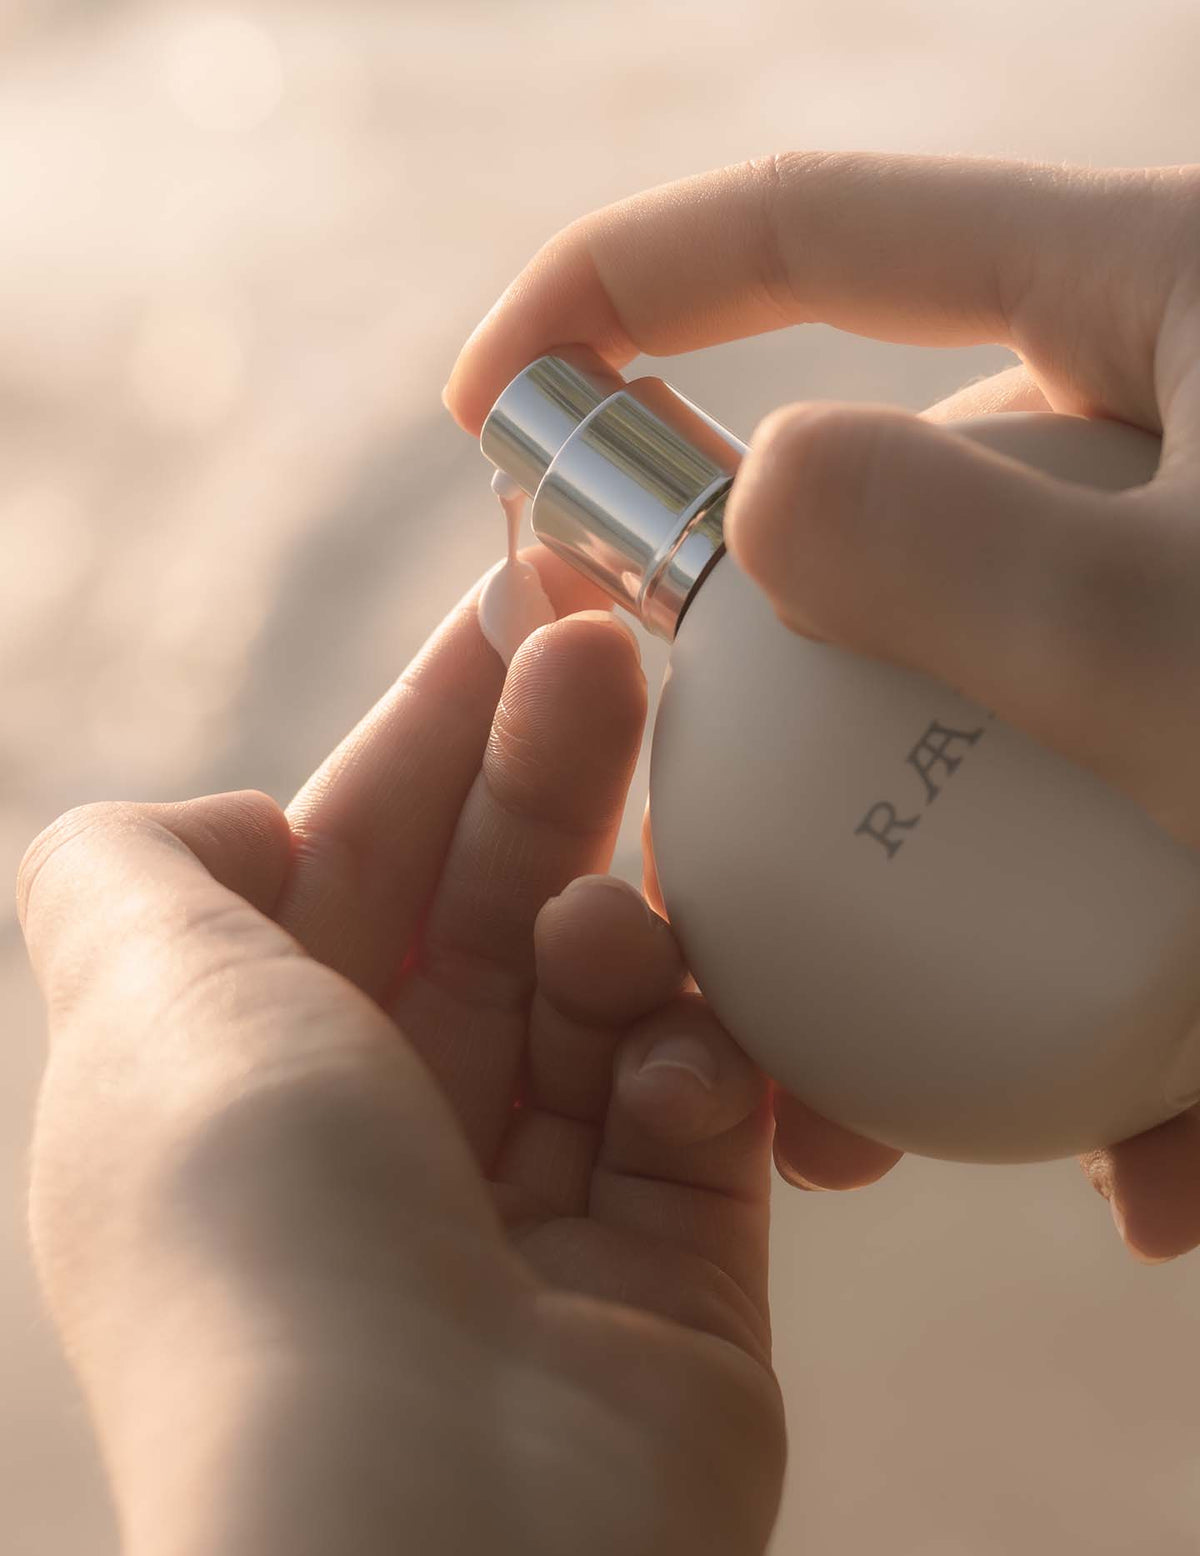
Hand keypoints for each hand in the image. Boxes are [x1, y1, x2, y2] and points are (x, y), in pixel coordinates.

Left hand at [18, 553, 783, 1555]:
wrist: (444, 1534)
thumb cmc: (266, 1243)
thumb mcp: (143, 1005)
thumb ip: (126, 878)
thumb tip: (224, 819)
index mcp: (251, 1075)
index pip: (353, 855)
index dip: (426, 731)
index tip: (515, 612)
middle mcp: (382, 1140)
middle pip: (483, 903)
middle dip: (544, 775)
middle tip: (611, 649)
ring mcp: (528, 1207)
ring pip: (595, 993)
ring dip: (612, 920)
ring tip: (611, 916)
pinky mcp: (665, 1270)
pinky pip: (692, 1108)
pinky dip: (679, 1062)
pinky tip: (660, 1054)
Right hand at [445, 152, 1199, 1261]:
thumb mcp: (1199, 642)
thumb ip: (957, 553)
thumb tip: (749, 499)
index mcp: (1144, 310)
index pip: (804, 236)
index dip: (609, 298)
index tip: (476, 415)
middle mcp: (1146, 451)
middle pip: (866, 554)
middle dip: (755, 755)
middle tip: (699, 934)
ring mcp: (1181, 611)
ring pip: (979, 749)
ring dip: (921, 946)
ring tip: (895, 1132)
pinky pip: (1112, 854)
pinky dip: (1112, 1013)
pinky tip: (1163, 1171)